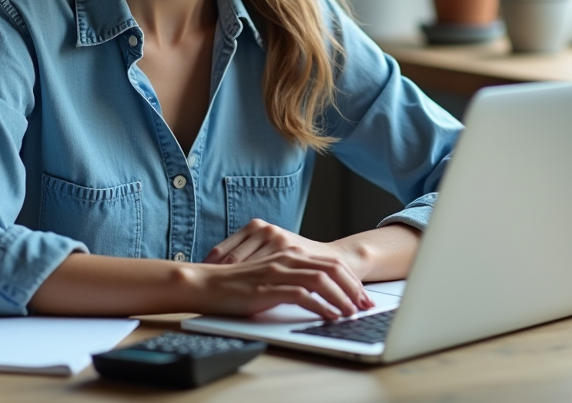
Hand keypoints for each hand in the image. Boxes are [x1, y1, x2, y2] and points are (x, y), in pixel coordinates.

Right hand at [201, 219, 373, 316]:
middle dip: (353, 288)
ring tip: (352, 313)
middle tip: (365, 305)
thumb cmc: (236, 284)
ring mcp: (277, 272)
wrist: (205, 283)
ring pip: (321, 280)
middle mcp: (286, 259)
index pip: (330, 263)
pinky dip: (320, 307)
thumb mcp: (270, 277)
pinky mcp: (267, 288)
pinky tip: (329, 316)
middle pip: (332, 269)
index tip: (363, 296)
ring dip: (341, 298)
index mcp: (289, 254)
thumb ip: (291, 279)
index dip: (351, 280)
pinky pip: (301, 295)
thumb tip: (318, 295)